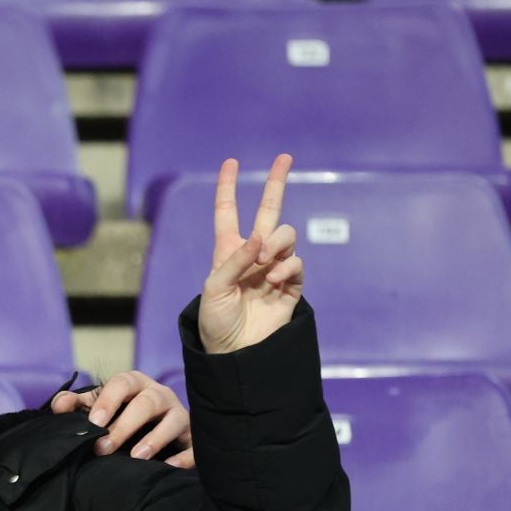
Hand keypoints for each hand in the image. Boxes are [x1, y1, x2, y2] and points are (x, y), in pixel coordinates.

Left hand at [51, 372, 194, 468]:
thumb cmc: (121, 415)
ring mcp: (179, 415)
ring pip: (174, 420)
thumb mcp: (99, 407)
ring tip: (136, 457)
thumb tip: (58, 406)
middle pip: (146, 403)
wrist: (156, 428)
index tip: (94, 423)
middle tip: (103, 448)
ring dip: (155, 438)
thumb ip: (77, 405)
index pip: (123, 383)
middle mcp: (160, 395)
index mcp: (136, 384)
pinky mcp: (193, 438)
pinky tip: (167, 468)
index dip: (108, 401)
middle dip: (125, 425)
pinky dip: (183, 457)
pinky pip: (194, 446)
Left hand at [199, 154, 302, 355]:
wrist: (235, 352)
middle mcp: (252, 255)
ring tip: (264, 264)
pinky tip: (275, 278)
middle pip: (268, 212)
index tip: (231, 162)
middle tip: (285, 157)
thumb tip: (259, 238)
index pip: (228, 213)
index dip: (228, 188)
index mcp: (227, 252)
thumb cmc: (215, 322)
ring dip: (277, 244)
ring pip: (285, 236)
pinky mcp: (290, 286)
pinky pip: (296, 263)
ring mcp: (273, 268)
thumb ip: (235, 260)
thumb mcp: (214, 289)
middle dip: (276, 183)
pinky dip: (287, 266)